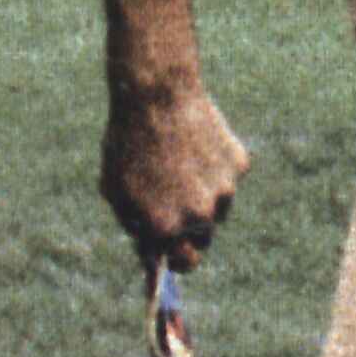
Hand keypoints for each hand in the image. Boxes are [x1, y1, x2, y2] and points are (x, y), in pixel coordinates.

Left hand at [102, 77, 248, 269]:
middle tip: (175, 206)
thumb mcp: (117, 190)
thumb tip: (154, 249)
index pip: (183, 262)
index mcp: (166, 227)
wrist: (156, 94)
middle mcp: (199, 216)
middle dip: (190, 230)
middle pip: (203, 239)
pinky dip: (215, 168)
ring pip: (218, 206)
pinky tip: (196, 146)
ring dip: (204, 195)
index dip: (177, 259)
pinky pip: (228, 176)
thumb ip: (137, 224)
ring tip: (181, 165)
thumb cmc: (128, 142)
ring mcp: (224, 190)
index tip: (175, 257)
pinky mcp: (238, 164)